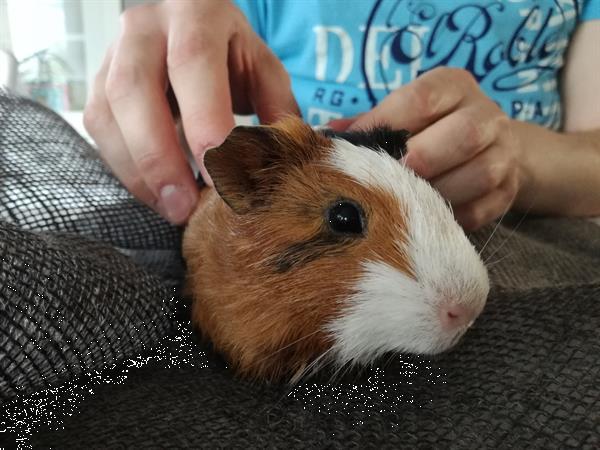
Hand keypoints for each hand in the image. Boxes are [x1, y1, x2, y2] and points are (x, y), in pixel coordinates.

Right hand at [84, 0, 298, 223]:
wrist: (189, 30)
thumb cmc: (231, 53)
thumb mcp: (263, 68)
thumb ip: (277, 108)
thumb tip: (284, 163)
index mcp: (195, 13)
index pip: (193, 62)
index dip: (204, 121)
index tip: (222, 177)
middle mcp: (145, 28)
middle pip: (135, 89)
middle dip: (159, 157)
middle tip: (185, 208)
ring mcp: (113, 54)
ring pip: (107, 114)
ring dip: (138, 171)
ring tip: (173, 209)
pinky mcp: (97, 84)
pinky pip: (99, 129)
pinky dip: (126, 168)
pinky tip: (156, 193)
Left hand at [332, 67, 522, 230]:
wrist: (493, 148)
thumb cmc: (431, 130)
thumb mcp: (405, 115)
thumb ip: (371, 123)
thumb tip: (328, 137)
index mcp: (453, 86)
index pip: (421, 99)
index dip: (385, 124)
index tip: (354, 149)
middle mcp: (486, 114)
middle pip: (464, 133)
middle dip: (422, 160)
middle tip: (389, 181)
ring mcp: (504, 153)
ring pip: (480, 174)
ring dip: (437, 194)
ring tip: (405, 205)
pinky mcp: (509, 191)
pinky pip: (482, 210)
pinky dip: (451, 219)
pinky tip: (426, 222)